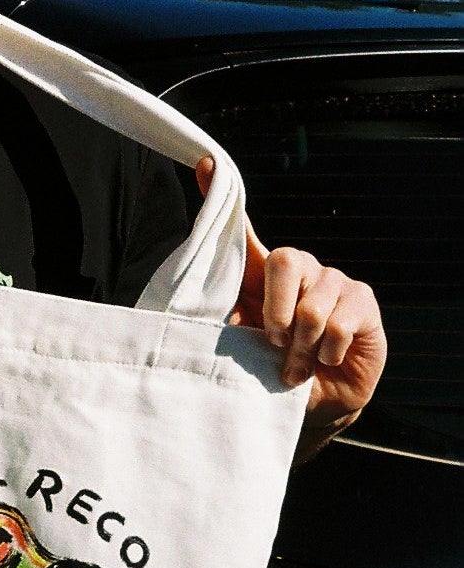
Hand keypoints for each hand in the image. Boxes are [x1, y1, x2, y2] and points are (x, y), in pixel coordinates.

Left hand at [196, 157, 387, 429]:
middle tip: (271, 342)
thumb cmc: (276, 371)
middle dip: (275, 309)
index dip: (222, 196)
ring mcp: (335, 281)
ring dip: (301, 346)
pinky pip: (339, 323)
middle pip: (286, 259)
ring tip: (296, 366)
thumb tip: (225, 318)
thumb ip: (231, 327)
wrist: (318, 402)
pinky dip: (327, 351)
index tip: (204, 165)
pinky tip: (326, 360)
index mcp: (264, 276)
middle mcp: (301, 269)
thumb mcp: (244, 350)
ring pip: (313, 304)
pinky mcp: (363, 302)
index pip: (243, 231)